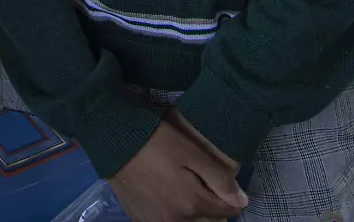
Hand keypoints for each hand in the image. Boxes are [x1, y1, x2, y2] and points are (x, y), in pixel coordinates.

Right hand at [106, 115, 246, 221]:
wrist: (112, 139)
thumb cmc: (155, 140)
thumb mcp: (191, 151)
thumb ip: (219, 178)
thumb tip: (241, 201)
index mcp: (191, 205)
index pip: (227, 212)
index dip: (231, 197)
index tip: (223, 182)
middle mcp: (175, 221)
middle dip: (213, 209)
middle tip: (207, 187)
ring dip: (195, 215)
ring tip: (189, 194)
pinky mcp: (140, 218)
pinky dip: (175, 217)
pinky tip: (170, 199)